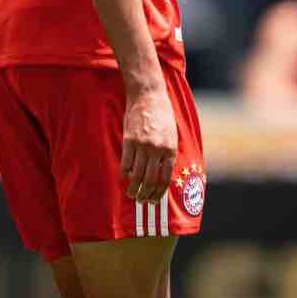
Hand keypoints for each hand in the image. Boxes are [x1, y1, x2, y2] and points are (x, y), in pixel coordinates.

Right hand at [120, 84, 176, 204]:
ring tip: (131, 194)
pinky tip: (124, 177)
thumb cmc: (162, 114)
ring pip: (137, 175)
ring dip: (133, 188)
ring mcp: (142, 145)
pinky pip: (126, 163)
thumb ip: (168, 153)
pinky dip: (125, 173)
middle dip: (146, 194)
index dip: (158, 193)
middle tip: (142, 201)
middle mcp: (157, 150)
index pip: (165, 179)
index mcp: (170, 149)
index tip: (154, 200)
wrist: (148, 95)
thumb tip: (163, 173)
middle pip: (151, 180)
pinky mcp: (129, 140)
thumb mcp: (172, 134)